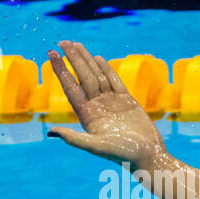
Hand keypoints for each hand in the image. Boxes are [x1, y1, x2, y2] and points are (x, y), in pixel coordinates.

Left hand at [46, 41, 167, 168]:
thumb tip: (51, 133)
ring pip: (97, 76)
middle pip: (82, 77)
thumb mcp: (97, 147)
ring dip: (86, 60)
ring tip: (76, 45)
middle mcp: (97, 106)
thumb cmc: (123, 154)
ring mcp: (111, 103)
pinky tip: (98, 58)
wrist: (148, 156)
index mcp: (87, 115)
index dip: (61, 70)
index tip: (51, 54)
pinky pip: (114, 81)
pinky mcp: (127, 101)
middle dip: (73, 59)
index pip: (70, 87)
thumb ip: (74, 139)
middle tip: (62, 42)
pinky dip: (107, 69)